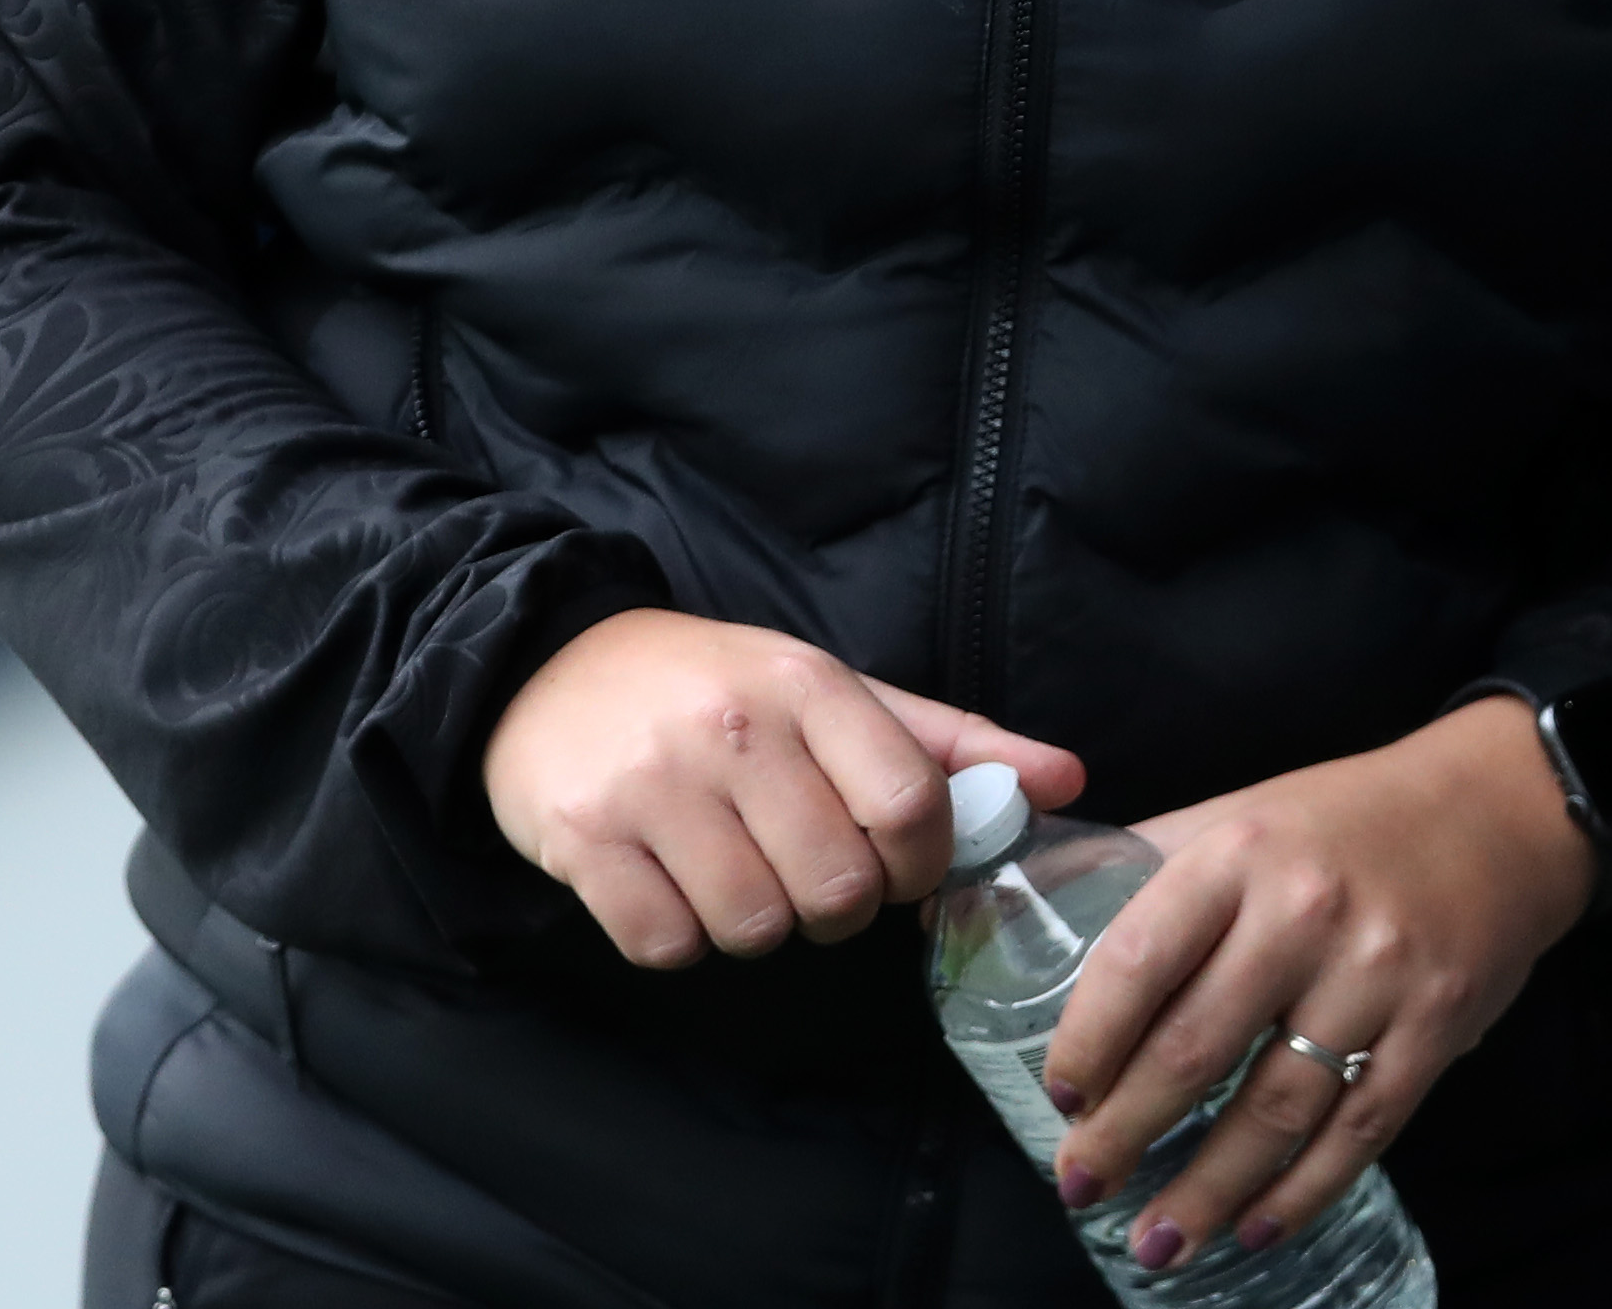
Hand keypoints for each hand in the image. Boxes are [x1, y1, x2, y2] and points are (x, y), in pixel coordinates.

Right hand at [486, 609, 1086, 967]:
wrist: (544, 666)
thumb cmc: (712, 688)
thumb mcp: (829, 690)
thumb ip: (947, 742)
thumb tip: (1067, 779)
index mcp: (806, 685)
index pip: (913, 807)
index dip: (918, 863)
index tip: (891, 859)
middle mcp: (731, 729)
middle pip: (837, 891)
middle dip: (833, 906)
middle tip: (801, 871)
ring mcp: (652, 784)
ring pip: (754, 929)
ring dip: (753, 923)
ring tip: (730, 869)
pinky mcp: (584, 838)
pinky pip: (666, 944)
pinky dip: (675, 935)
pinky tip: (665, 881)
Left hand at [1045, 697, 1592, 1269]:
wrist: (1497, 812)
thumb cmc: (1344, 822)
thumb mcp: (1241, 815)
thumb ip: (1148, 863)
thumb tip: (1033, 905)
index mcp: (1238, 853)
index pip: (1139, 959)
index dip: (1090, 1040)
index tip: (1060, 1097)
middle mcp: (1304, 913)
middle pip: (1195, 1047)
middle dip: (1126, 1132)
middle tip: (1080, 1184)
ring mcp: (1377, 975)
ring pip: (1276, 1107)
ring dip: (1209, 1189)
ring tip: (1158, 1243)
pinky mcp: (1436, 1027)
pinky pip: (1360, 1129)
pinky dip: (1305, 1190)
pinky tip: (1257, 1227)